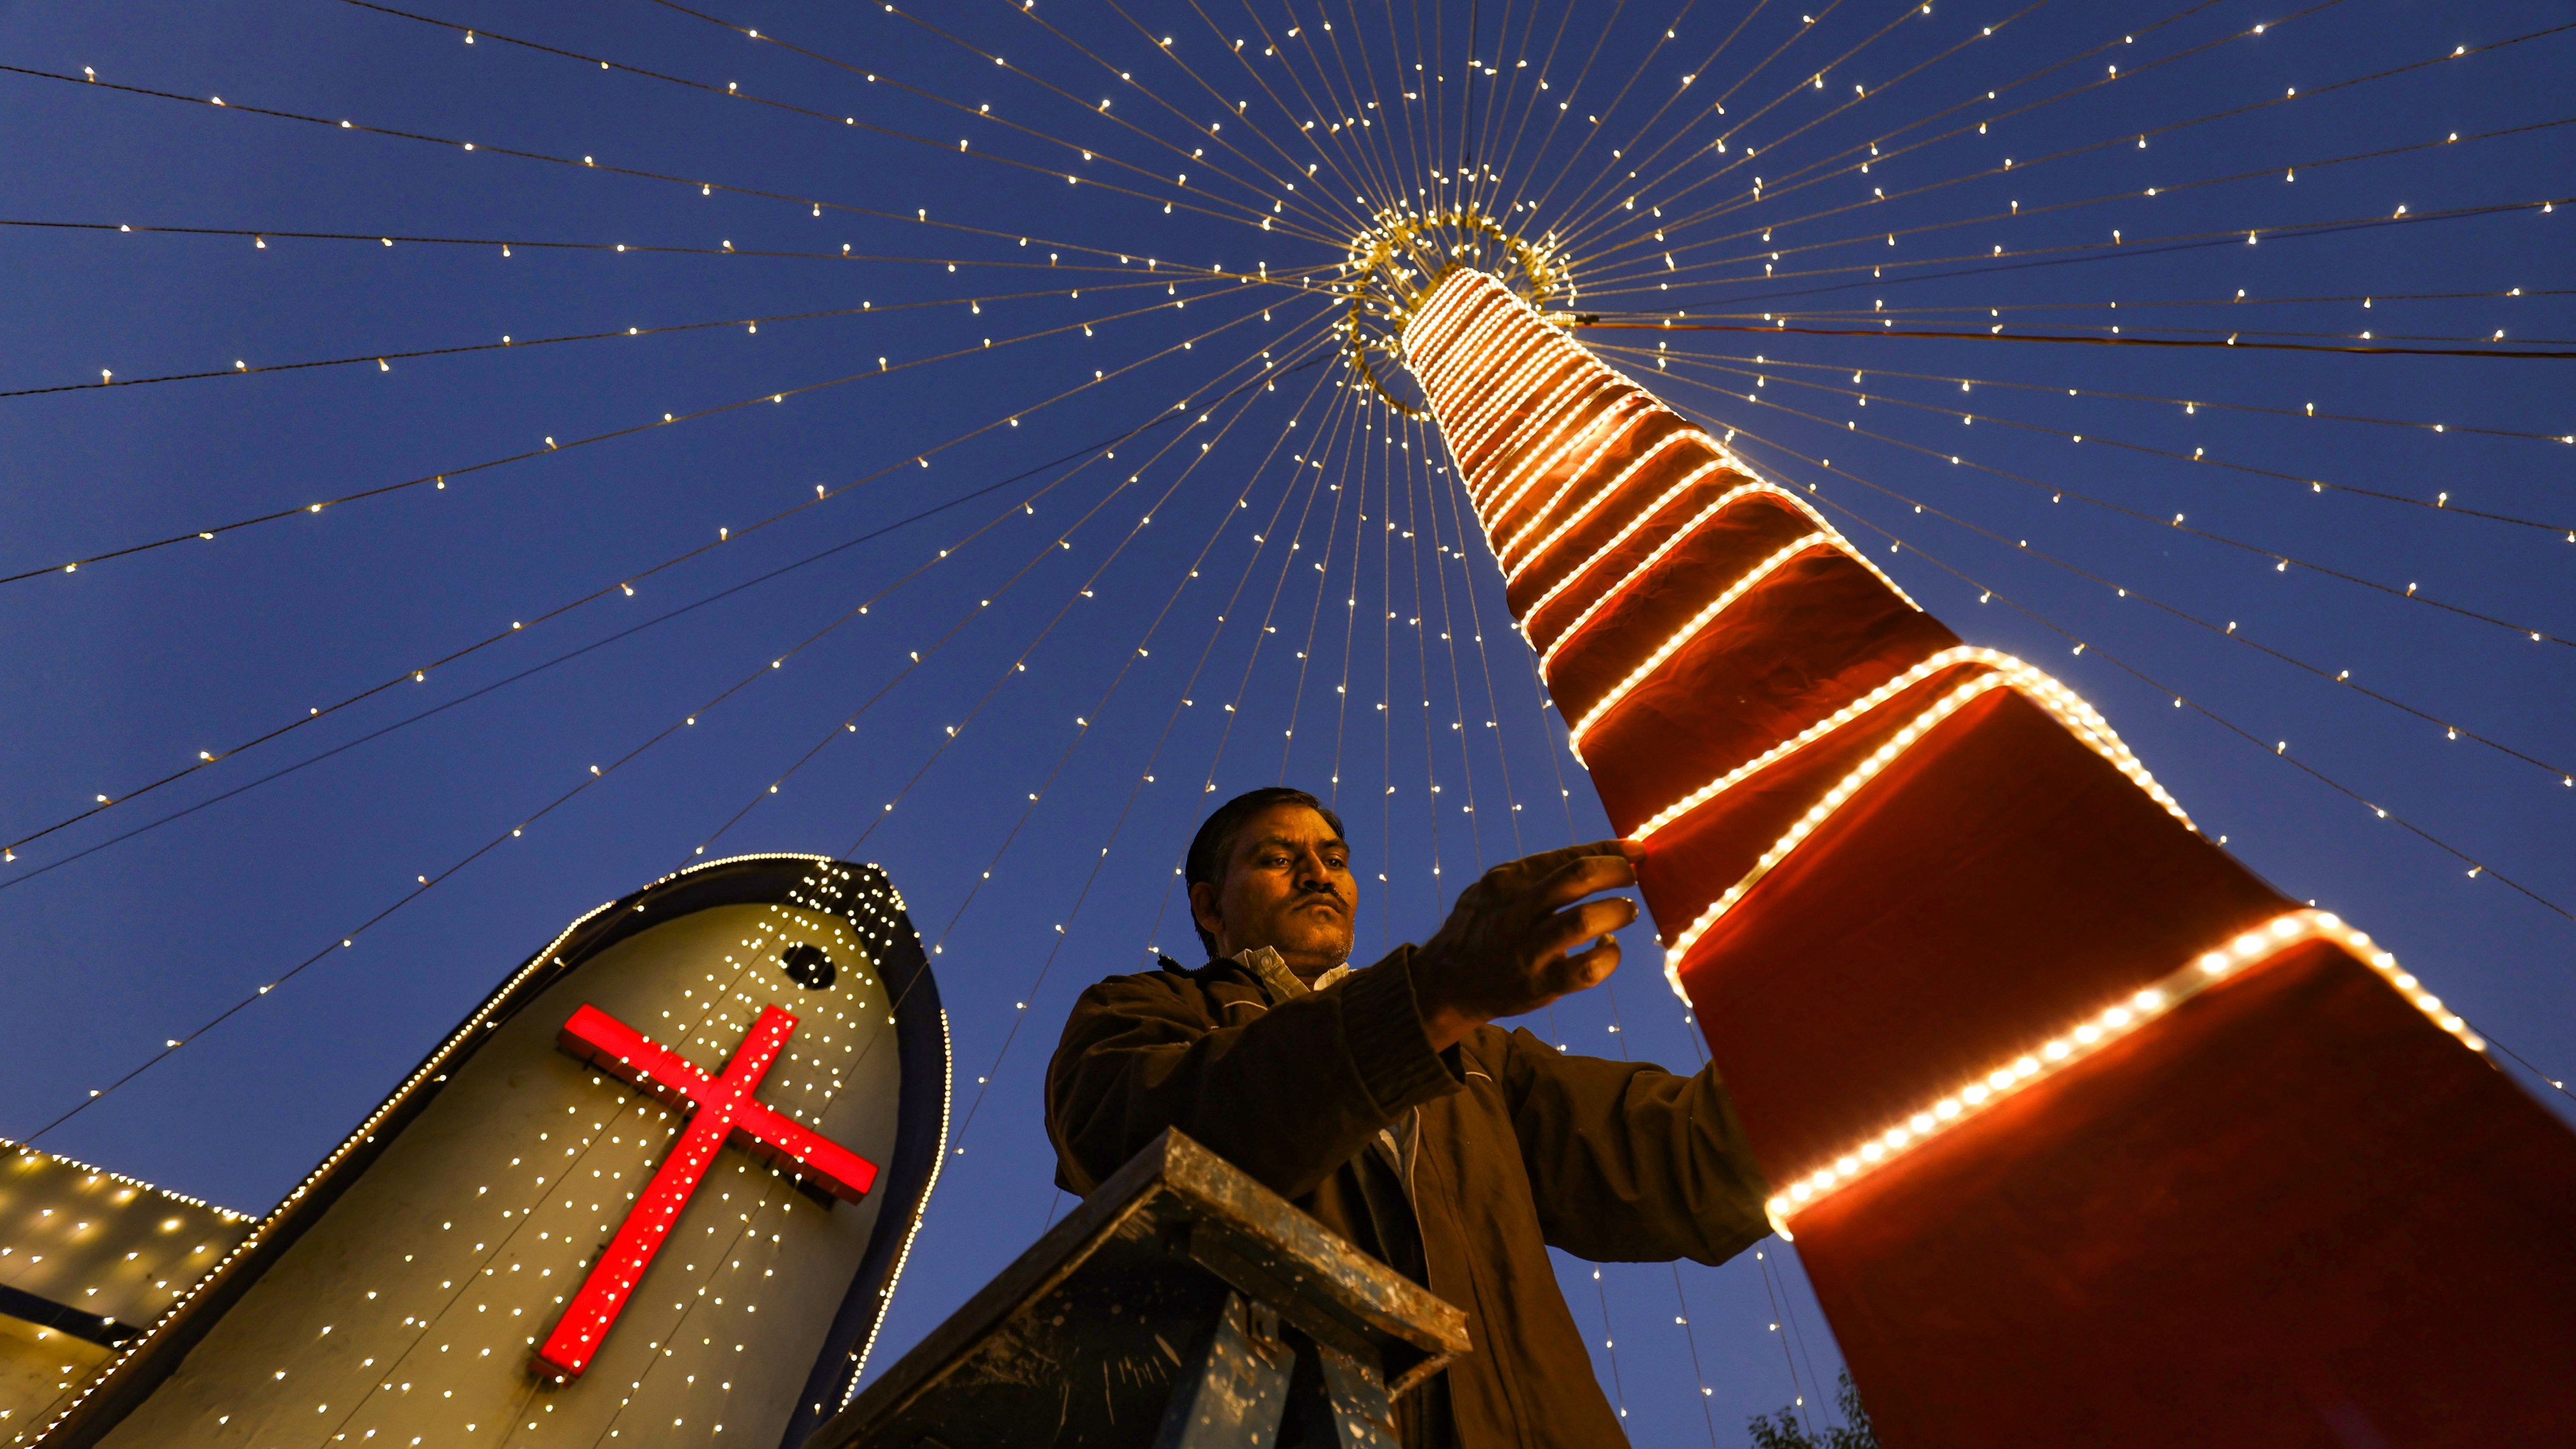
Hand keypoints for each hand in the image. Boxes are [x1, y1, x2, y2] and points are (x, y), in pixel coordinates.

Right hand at [1410, 840, 1643, 1049]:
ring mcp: (1525, 950)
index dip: (1608, 851)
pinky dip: (1608, 956)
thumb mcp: (1495, 889)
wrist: (1447, 983)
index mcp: (1505, 882)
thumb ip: (1540, 872)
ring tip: (1626, 911)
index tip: (1637, 851)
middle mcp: (1514, 912)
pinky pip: (1586, 970)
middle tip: (1631, 877)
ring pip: (1583, 922)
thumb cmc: (1483, 927)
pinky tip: (1608, 947)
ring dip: (1616, 912)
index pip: (1565, 857)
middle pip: (1575, 879)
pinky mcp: (1538, 985)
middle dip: (1614, 872)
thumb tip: (1604, 854)